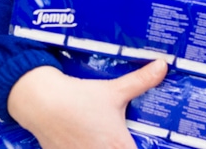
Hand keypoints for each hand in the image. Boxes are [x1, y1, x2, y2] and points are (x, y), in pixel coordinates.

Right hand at [7, 59, 167, 148]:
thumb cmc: (80, 98)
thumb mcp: (114, 90)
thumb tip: (162, 66)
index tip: (138, 138)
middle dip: (123, 145)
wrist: (42, 102)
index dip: (141, 146)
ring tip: (102, 136)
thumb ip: (141, 81)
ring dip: (104, 146)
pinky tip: (85, 139)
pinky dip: (86, 147)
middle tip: (124, 135)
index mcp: (119, 145)